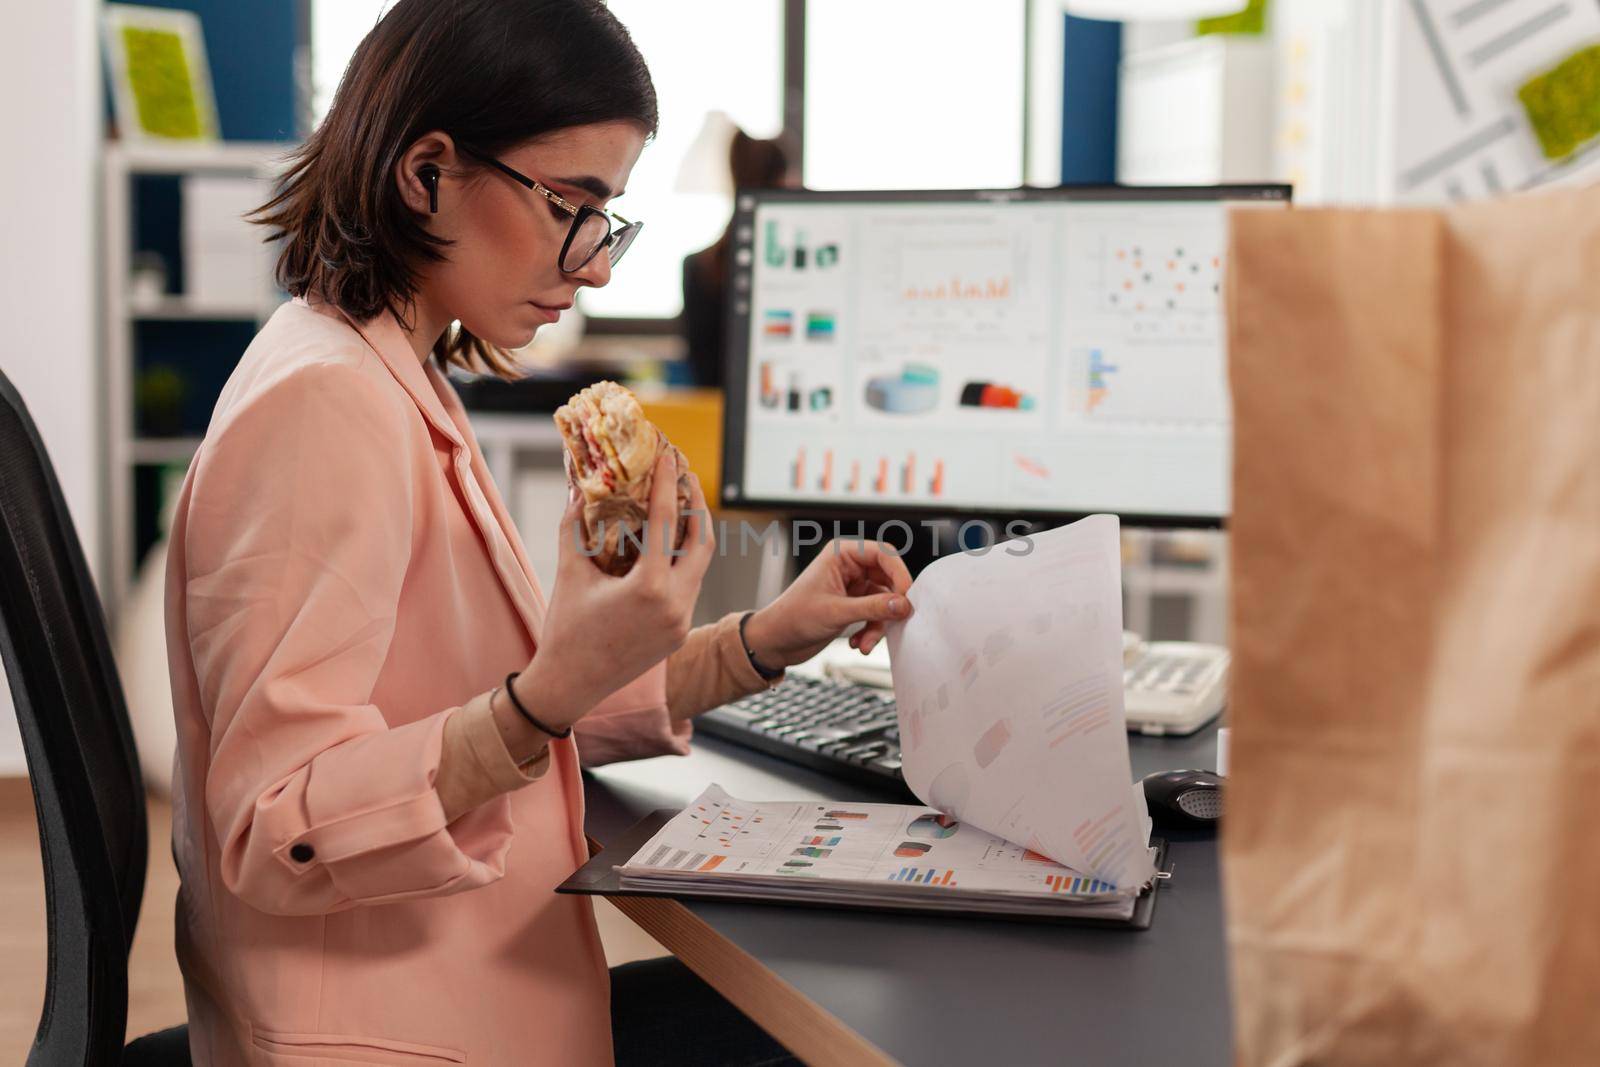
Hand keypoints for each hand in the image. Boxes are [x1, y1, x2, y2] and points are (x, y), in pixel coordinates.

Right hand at [517, 453, 714, 727]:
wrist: (568, 686)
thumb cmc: (564, 630)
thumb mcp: (569, 573)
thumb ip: (575, 527)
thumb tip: (578, 490)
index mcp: (651, 588)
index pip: (668, 523)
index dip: (668, 484)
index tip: (670, 456)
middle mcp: (675, 605)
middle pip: (703, 543)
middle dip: (697, 507)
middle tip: (685, 479)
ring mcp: (681, 622)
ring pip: (699, 567)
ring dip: (690, 536)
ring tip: (676, 508)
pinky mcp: (678, 634)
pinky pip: (688, 588)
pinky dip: (680, 563)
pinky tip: (663, 548)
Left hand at [742, 538, 912, 669]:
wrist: (775, 642)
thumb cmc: (793, 618)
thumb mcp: (836, 613)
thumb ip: (872, 608)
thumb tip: (903, 605)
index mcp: (841, 554)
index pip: (883, 554)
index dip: (899, 574)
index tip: (907, 598)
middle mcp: (849, 566)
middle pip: (888, 579)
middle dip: (890, 606)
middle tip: (895, 623)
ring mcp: (852, 586)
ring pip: (883, 601)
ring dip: (879, 624)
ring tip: (866, 643)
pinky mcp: (853, 605)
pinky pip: (875, 614)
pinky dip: (871, 630)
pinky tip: (859, 644)